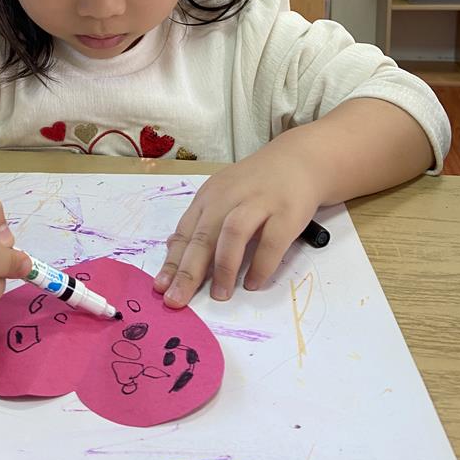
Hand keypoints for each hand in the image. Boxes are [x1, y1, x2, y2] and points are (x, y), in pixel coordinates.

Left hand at [153, 154, 320, 307]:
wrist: (299, 160)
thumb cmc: (256, 184)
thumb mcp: (222, 195)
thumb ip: (200, 221)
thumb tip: (172, 247)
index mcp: (210, 195)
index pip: (186, 232)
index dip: (172, 261)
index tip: (160, 288)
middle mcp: (230, 197)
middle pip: (203, 235)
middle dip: (188, 271)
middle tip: (177, 299)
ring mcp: (259, 202)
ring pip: (233, 233)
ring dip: (223, 267)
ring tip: (219, 295)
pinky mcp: (287, 212)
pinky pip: (271, 242)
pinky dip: (260, 266)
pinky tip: (252, 283)